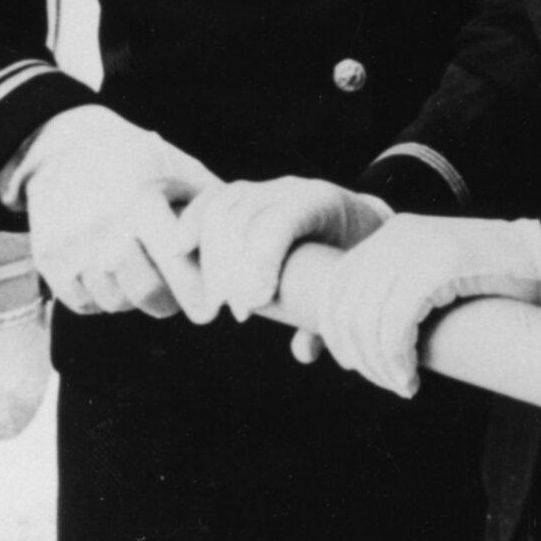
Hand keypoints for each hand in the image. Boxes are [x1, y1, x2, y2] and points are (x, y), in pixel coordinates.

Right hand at [11, 106, 218, 318]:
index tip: (214, 309)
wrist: (63, 148)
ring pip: (115, 301)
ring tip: (148, 281)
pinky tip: (117, 280)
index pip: (179, 267)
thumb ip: (213, 206)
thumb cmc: (137, 160)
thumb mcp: (180, 169)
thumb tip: (250, 244)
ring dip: (136, 300)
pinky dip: (105, 300)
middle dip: (170, 303)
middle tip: (182, 302)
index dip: (200, 294)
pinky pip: (84, 302)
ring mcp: (72, 247)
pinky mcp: (49, 260)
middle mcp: (104, 228)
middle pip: (148, 293)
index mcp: (142, 203)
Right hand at [187, 177, 392, 324]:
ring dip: (213, 259)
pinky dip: (192, 223)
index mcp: (325, 202)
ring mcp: (266, 188)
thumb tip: (304, 351)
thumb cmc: (356, 256)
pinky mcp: (245, 194)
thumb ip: (333, 313)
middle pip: (246, 218)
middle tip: (236, 312)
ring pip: (223, 211)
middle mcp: (293, 188)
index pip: (284, 219)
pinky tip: (181, 252)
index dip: (263, 258)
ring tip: (217, 301)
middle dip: (233, 268)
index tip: (255, 303)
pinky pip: (210, 202)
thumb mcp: (357, 279)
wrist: (358, 219)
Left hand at [303, 213, 540, 396]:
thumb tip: (356, 344)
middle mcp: (396, 236)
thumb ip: (399, 296)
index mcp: (391, 235)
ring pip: (368, 320)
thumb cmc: (500, 284)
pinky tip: (410, 380)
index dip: (332, 332)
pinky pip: (396, 324)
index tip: (353, 364)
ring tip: (401, 385)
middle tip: (386, 381)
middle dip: (359, 355)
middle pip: (347, 307)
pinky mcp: (439, 266)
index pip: (335, 286)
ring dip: (378, 365)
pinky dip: (396, 361)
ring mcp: (417, 247)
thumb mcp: (436, 278)